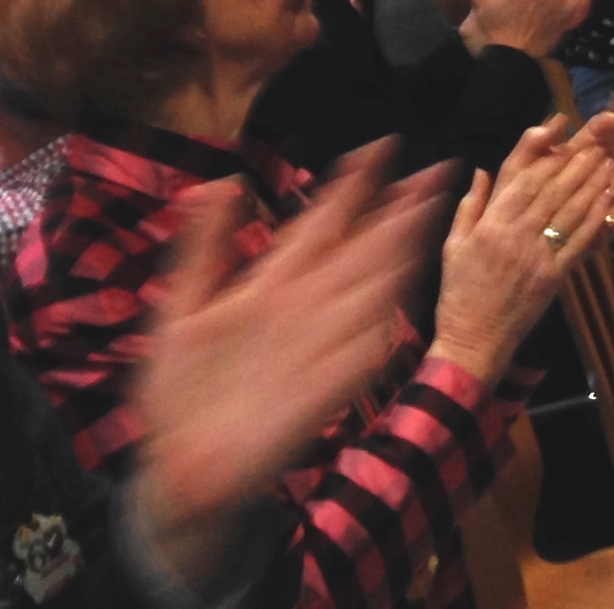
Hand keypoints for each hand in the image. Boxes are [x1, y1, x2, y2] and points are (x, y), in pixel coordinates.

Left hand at [128, 144, 428, 587]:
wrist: (179, 467)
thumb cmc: (179, 389)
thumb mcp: (178, 307)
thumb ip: (202, 244)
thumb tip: (226, 179)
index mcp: (270, 285)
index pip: (319, 224)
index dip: (349, 185)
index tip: (380, 146)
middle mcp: (303, 307)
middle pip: (358, 249)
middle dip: (395, 209)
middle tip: (434, 169)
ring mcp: (318, 344)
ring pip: (367, 287)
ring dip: (399, 248)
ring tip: (430, 208)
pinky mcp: (326, 387)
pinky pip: (364, 346)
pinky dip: (385, 316)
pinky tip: (406, 282)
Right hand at [427, 123, 613, 381]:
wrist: (472, 342)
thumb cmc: (459, 294)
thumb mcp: (453, 246)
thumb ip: (470, 206)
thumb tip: (482, 170)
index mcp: (488, 225)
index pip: (519, 177)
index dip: (541, 148)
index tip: (560, 126)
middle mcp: (513, 235)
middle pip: (550, 187)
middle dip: (576, 157)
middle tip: (600, 133)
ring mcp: (536, 256)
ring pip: (568, 209)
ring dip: (592, 180)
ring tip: (611, 155)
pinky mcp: (554, 276)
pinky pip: (578, 241)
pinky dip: (596, 216)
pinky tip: (609, 197)